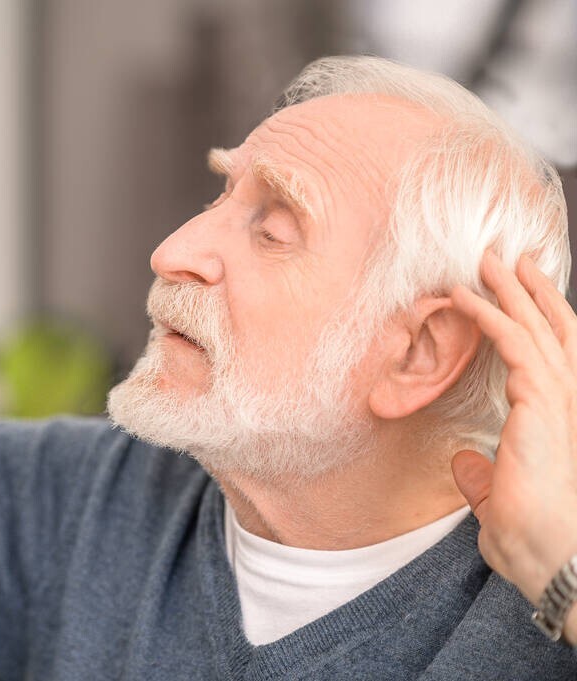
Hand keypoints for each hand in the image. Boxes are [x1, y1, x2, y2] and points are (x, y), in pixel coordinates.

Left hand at [450, 251, 576, 643]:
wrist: (550, 557)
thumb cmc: (531, 537)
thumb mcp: (497, 499)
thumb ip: (482, 476)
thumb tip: (464, 463)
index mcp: (563, 422)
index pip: (556, 357)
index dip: (542, 320)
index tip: (520, 293)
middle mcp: (570, 404)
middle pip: (556, 332)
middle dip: (534, 292)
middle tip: (511, 258)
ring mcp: (562, 402)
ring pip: (537, 329)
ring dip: (511, 291)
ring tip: (487, 260)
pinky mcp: (542, 404)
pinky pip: (513, 345)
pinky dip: (489, 316)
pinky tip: (465, 296)